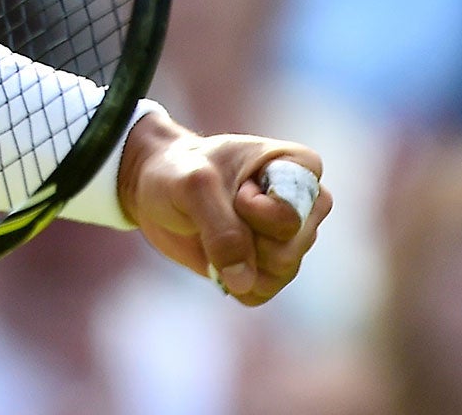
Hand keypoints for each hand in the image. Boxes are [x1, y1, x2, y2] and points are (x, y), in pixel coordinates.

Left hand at [117, 110, 328, 306]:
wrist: (154, 186)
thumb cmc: (179, 170)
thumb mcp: (194, 185)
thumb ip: (223, 230)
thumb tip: (244, 282)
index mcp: (302, 167)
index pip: (291, 215)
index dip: (250, 208)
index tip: (233, 186)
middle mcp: (307, 206)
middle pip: (289, 251)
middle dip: (242, 236)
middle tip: (220, 206)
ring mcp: (292, 240)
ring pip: (278, 275)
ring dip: (236, 259)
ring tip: (217, 226)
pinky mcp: (271, 268)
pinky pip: (260, 294)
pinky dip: (230, 279)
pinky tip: (216, 252)